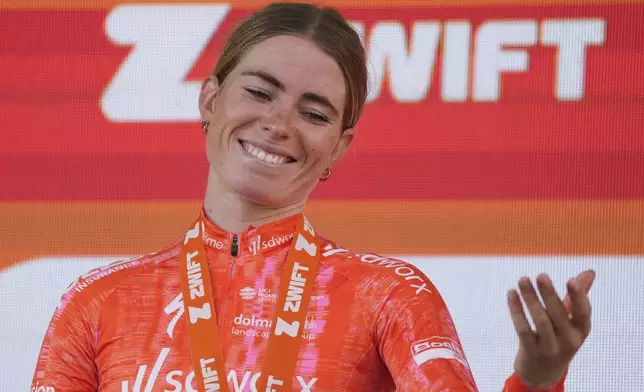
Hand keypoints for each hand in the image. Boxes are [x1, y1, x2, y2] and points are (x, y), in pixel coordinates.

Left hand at [507, 270, 594, 388]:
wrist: (542, 374)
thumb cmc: (558, 340)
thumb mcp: (571, 322)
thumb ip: (577, 297)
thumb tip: (590, 272)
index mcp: (580, 332)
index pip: (583, 313)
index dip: (579, 297)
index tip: (571, 279)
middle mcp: (568, 341)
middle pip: (559, 314)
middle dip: (549, 294)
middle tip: (541, 275)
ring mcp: (549, 348)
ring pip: (540, 320)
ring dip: (530, 298)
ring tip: (522, 279)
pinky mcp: (531, 351)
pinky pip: (523, 328)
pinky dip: (516, 310)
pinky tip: (511, 293)